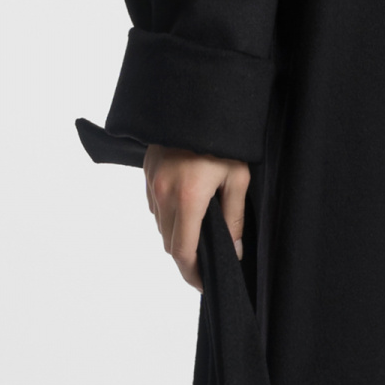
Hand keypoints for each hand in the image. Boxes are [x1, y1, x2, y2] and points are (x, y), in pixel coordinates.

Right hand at [143, 146, 249, 286]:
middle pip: (169, 244)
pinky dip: (168, 216)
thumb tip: (233, 252)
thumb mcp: (238, 178)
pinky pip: (154, 206)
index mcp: (187, 199)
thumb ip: (233, 219)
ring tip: (200, 235)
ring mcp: (151, 183)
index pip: (182, 253)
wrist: (196, 100)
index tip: (205, 284)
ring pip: (160, 226)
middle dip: (187, 258)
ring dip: (176, 236)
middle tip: (208, 262)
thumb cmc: (224, 140)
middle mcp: (162, 194)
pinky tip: (187, 209)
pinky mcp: (146, 173)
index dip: (192, 275)